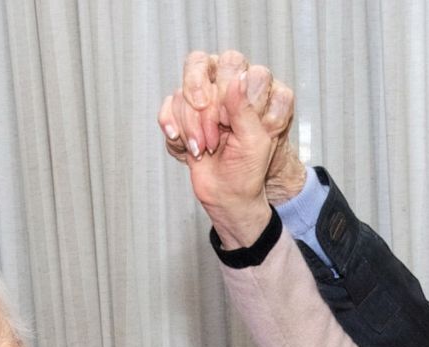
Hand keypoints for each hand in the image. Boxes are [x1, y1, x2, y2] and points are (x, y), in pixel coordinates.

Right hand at [159, 50, 300, 245]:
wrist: (225, 194)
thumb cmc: (247, 171)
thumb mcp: (254, 142)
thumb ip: (246, 108)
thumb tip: (239, 77)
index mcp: (257, 91)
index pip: (236, 69)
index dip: (228, 98)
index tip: (230, 125)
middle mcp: (232, 88)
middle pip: (206, 71)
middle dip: (205, 111)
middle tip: (215, 139)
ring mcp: (207, 95)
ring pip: (186, 90)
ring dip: (191, 125)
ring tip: (204, 148)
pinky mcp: (186, 108)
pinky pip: (171, 102)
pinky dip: (174, 126)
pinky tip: (188, 145)